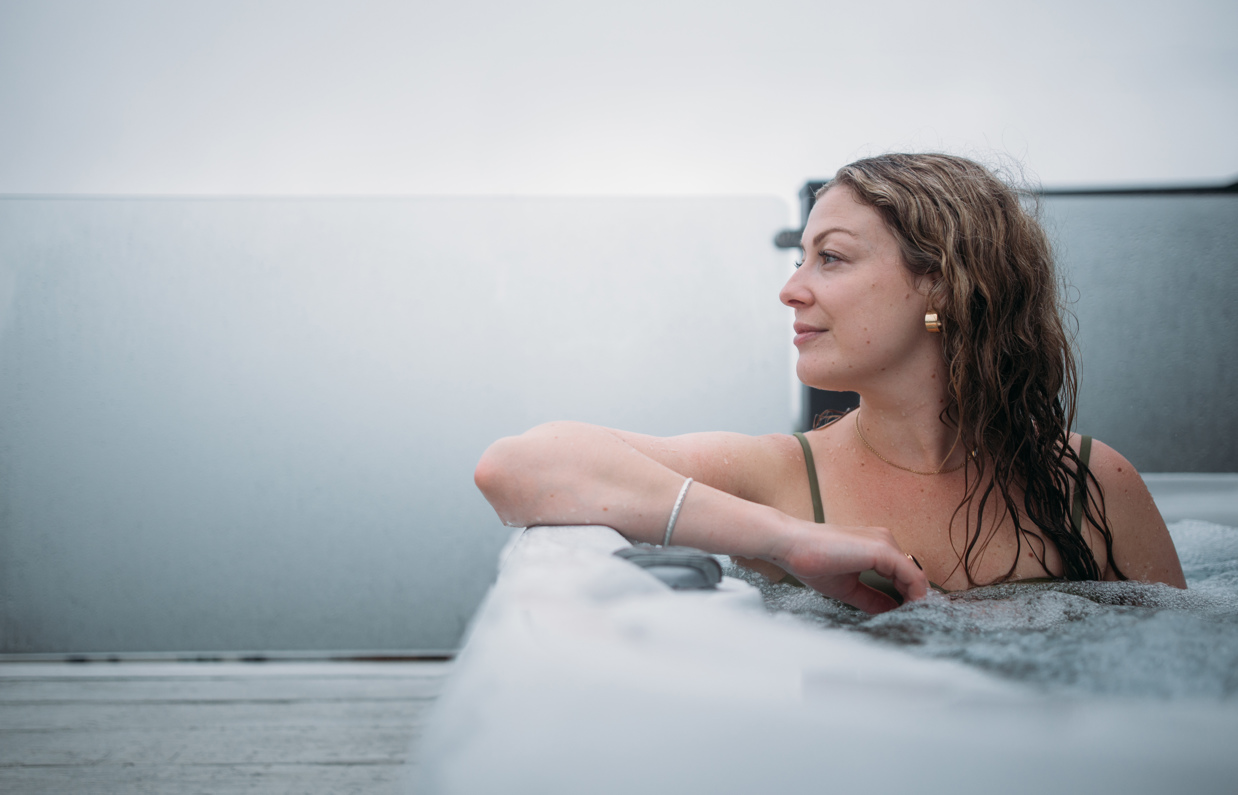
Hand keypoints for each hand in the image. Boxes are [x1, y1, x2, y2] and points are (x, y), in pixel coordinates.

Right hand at [777, 522, 928, 613]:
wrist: (791, 545)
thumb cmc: (811, 562)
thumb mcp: (848, 588)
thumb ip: (871, 598)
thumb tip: (891, 610)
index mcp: (875, 547)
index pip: (903, 573)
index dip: (908, 597)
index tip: (906, 618)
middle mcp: (884, 540)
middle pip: (913, 575)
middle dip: (915, 600)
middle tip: (914, 624)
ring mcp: (884, 543)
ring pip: (915, 576)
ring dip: (918, 600)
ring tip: (913, 621)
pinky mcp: (882, 550)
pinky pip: (911, 576)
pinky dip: (915, 595)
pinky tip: (911, 610)